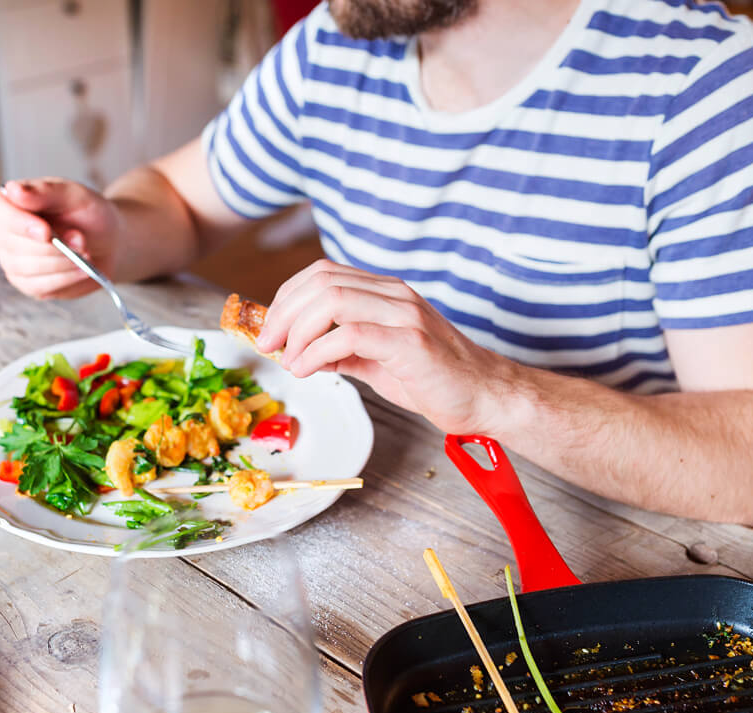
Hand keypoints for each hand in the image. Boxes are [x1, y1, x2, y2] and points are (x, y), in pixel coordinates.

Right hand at [0, 178, 120, 299]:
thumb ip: (44, 191)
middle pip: (15, 245)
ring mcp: (14, 260)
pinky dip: (65, 278)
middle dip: (55, 246)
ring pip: (27, 268)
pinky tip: (81, 269)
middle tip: (80, 239)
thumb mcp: (74, 195)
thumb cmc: (89, 214)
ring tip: (85, 253)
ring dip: (62, 262)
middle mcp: (7, 232)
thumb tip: (13, 190)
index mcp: (13, 202)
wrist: (109, 242)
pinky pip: (39, 286)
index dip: (17, 223)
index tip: (46, 232)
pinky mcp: (28, 283)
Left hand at [256, 261, 515, 433]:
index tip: (269, 328)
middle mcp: (394, 294)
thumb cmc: (434, 380)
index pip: (323, 274)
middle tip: (267, 345)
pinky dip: (318, 352)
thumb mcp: (377, 362)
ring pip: (333, 301)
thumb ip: (342, 351)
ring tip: (289, 361)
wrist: (485, 398)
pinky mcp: (411, 342)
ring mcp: (404, 315)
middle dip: (283, 313)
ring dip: (298, 332)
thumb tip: (301, 353)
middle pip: (322, 282)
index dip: (287, 296)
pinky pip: (351, 334)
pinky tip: (309, 371)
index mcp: (385, 292)